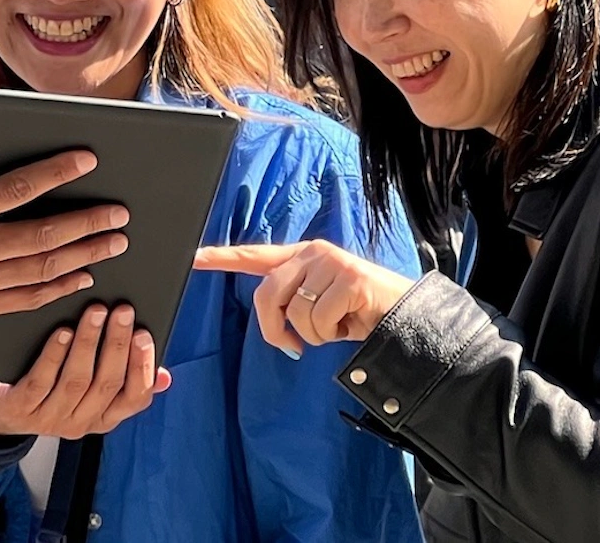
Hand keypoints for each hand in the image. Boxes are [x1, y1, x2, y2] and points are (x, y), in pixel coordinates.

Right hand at [0, 114, 129, 324]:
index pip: (16, 189)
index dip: (55, 173)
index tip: (87, 161)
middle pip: (41, 234)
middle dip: (86, 222)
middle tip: (119, 213)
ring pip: (41, 270)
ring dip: (83, 255)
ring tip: (115, 243)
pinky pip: (26, 301)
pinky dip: (58, 290)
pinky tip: (82, 278)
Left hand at [0, 304, 169, 439]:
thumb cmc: (48, 383)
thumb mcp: (88, 384)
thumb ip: (123, 378)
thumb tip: (164, 376)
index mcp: (103, 416)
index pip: (135, 398)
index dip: (142, 367)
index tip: (145, 333)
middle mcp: (80, 422)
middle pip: (107, 384)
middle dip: (117, 344)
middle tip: (123, 310)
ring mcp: (50, 418)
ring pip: (77, 381)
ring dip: (89, 344)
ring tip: (95, 311)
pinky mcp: (21, 409)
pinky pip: (41, 382)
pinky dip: (54, 355)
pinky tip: (62, 331)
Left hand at [194, 241, 415, 356]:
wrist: (405, 315)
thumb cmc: (359, 314)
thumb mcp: (321, 305)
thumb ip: (295, 303)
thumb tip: (276, 325)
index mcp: (302, 257)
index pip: (256, 255)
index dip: (223, 257)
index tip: (194, 256)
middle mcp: (313, 253)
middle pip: (268, 294)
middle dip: (275, 330)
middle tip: (294, 347)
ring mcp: (331, 262)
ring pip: (296, 312)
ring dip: (313, 335)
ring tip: (337, 327)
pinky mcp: (348, 277)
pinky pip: (319, 320)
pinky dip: (331, 336)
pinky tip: (350, 326)